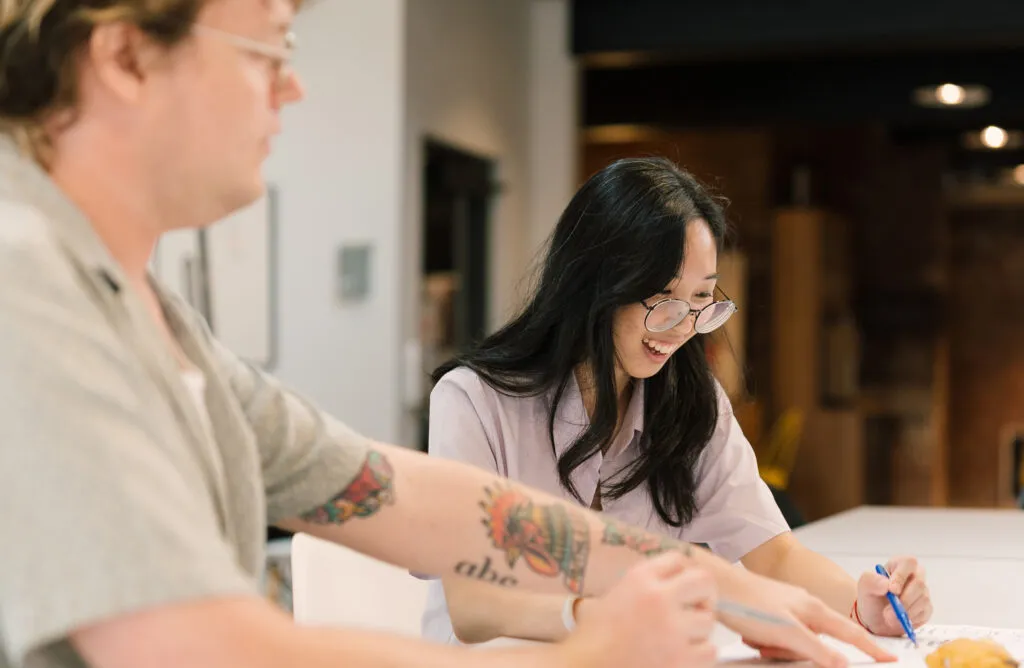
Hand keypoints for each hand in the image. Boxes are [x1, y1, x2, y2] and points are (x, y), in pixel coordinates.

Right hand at [559, 552, 716, 667]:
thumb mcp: (617, 594)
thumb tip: (678, 585)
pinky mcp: (681, 658)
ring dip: (698, 629)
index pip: (678, 559)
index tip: (684, 584)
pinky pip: (710, 650)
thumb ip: (647, 585)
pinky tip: (682, 654)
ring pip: (708, 620)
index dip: (684, 572)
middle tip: (696, 607)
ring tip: (680, 637)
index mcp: (640, 578)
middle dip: (704, 594)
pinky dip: (700, 653)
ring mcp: (673, 629)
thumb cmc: (595, 636)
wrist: (586, 666)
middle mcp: (659, 597)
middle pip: (704, 581)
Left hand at [718, 568, 896, 667]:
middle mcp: (805, 607)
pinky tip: (752, 636)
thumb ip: (817, 648)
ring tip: (758, 639)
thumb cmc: (749, 603)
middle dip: (796, 653)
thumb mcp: (787, 632)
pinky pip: (778, 639)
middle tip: (771, 647)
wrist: (717, 586)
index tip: (890, 657)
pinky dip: (766, 643)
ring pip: (795, 644)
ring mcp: (788, 609)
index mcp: (815, 609)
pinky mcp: (771, 614)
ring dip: (777, 649)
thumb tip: (843, 663)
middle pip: (818, 643)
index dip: (871, 648)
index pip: (851, 633)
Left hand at [856, 556, 931, 635]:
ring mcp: (922, 592)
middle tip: (888, 612)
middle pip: (919, 582)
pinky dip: (910, 619)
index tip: (892, 590)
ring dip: (904, 611)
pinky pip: (923, 613)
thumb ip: (871, 580)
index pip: (908, 562)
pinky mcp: (926, 608)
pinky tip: (899, 620)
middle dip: (903, 600)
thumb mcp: (864, 586)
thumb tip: (886, 584)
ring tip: (888, 617)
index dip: (901, 576)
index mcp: (899, 565)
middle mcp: (914, 576)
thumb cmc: (871, 597)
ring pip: (922, 599)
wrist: (875, 618)